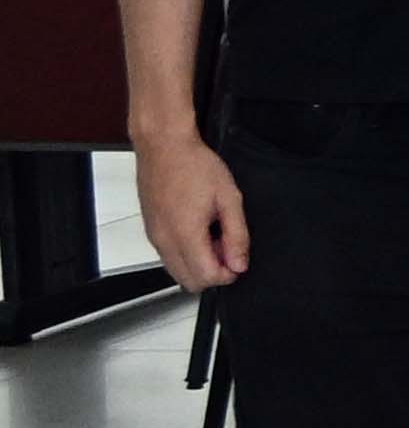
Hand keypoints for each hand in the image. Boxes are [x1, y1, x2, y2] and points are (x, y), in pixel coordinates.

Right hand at [133, 126, 245, 291]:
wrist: (163, 146)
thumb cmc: (194, 165)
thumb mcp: (229, 198)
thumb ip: (237, 235)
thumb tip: (239, 263)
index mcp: (184, 233)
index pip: (205, 277)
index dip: (228, 273)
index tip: (237, 257)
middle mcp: (163, 240)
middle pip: (188, 281)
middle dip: (213, 271)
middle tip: (227, 246)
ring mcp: (154, 236)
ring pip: (177, 271)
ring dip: (198, 262)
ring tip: (213, 235)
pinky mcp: (150, 230)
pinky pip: (168, 256)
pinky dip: (186, 253)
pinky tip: (199, 230)